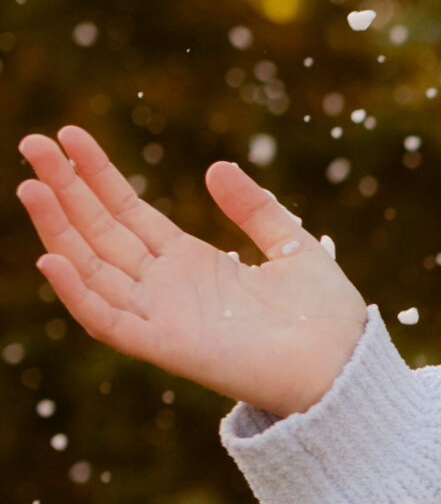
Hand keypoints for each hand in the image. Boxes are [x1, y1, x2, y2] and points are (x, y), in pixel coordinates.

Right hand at [16, 125, 368, 418]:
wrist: (347, 368)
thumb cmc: (326, 317)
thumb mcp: (292, 246)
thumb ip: (255, 208)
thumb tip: (217, 167)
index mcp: (192, 262)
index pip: (128, 212)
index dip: (98, 175)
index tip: (70, 136)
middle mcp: (167, 288)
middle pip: (100, 231)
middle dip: (65, 189)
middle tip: (32, 143)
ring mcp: (162, 317)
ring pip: (92, 269)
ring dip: (59, 230)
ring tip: (31, 186)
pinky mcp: (167, 347)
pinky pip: (110, 322)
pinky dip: (78, 294)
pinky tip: (51, 260)